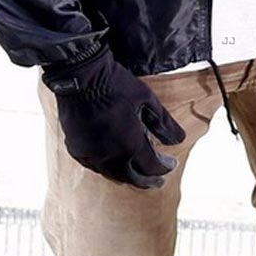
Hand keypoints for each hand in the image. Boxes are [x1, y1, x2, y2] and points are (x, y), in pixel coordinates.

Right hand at [42, 44, 185, 188]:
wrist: (79, 76)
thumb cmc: (116, 84)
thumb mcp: (147, 99)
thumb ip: (163, 123)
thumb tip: (179, 140)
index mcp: (130, 144)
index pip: (152, 167)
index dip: (165, 167)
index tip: (172, 162)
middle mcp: (110, 156)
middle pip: (133, 178)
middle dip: (148, 180)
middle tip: (158, 179)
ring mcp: (91, 155)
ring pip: (113, 174)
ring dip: (128, 175)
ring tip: (137, 172)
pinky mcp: (76, 150)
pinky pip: (96, 166)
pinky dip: (108, 166)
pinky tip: (113, 160)